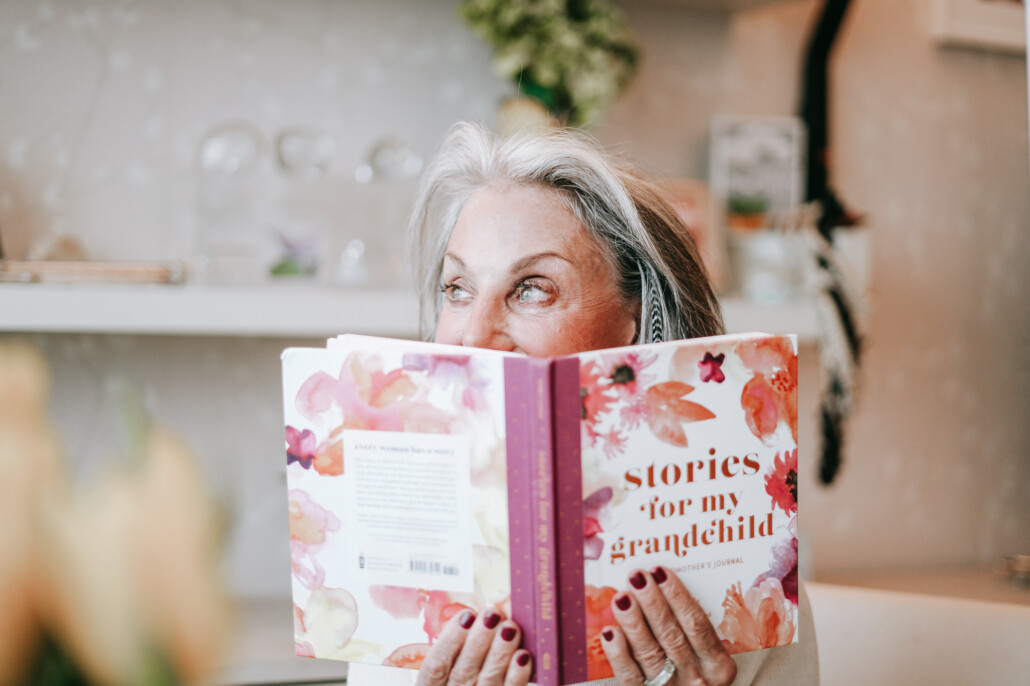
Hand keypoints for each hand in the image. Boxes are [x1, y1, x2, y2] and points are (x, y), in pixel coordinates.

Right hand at [416, 608, 532, 685]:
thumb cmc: (458, 674)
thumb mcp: (447, 662)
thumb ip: (456, 643)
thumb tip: (477, 614)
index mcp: (432, 684)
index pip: (436, 664)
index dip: (451, 639)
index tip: (466, 614)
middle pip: (463, 671)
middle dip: (479, 640)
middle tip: (492, 615)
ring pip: (488, 679)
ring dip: (500, 652)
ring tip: (510, 627)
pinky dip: (516, 675)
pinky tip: (522, 655)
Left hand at [600, 567, 736, 685]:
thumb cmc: (697, 676)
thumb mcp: (708, 658)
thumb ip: (692, 631)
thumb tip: (659, 586)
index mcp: (718, 664)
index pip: (697, 624)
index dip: (677, 596)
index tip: (659, 571)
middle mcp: (698, 678)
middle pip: (672, 635)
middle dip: (652, 602)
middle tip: (637, 577)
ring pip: (650, 653)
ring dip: (633, 623)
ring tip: (621, 598)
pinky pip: (631, 677)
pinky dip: (619, 654)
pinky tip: (610, 632)